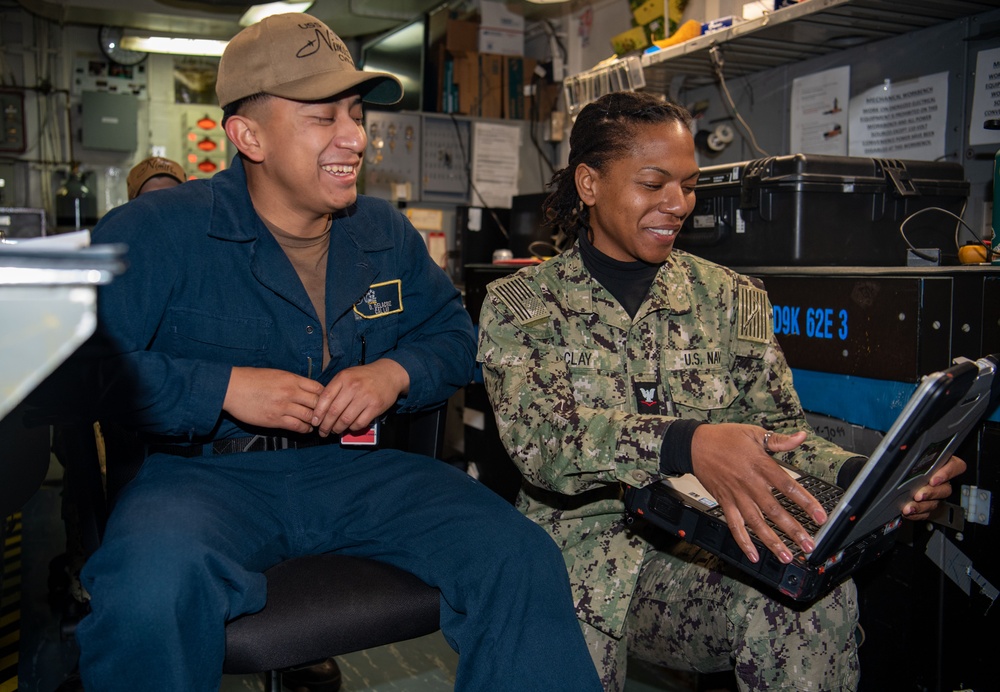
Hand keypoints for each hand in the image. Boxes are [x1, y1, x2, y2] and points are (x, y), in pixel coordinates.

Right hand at [223, 367, 324, 433]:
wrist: (232, 387)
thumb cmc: (252, 379)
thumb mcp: (276, 374)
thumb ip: (292, 381)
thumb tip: (306, 389)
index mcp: (291, 379)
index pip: (318, 388)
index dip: (325, 396)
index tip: (325, 401)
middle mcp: (290, 392)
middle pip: (317, 403)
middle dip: (323, 410)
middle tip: (325, 416)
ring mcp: (283, 406)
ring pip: (310, 416)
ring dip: (315, 421)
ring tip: (317, 424)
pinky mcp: (275, 420)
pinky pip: (297, 426)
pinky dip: (305, 429)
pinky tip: (306, 429)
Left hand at [311, 359, 409, 435]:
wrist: (388, 374)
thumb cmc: (364, 377)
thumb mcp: (347, 376)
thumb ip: (334, 389)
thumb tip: (320, 410)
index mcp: (343, 378)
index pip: (325, 398)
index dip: (318, 413)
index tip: (315, 422)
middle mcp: (353, 387)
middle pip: (334, 411)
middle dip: (326, 425)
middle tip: (323, 432)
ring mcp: (365, 397)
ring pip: (346, 420)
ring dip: (338, 428)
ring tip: (335, 430)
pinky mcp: (376, 406)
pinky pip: (360, 423)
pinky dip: (353, 428)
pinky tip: (350, 427)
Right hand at [691, 424, 822, 564]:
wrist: (695, 444)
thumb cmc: (724, 437)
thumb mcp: (754, 433)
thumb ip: (779, 440)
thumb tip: (801, 437)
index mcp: (760, 465)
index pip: (788, 487)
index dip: (806, 502)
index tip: (821, 516)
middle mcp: (749, 484)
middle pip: (774, 510)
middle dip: (793, 530)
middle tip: (808, 545)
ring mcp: (736, 495)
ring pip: (756, 523)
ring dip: (772, 541)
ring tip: (786, 556)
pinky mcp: (724, 502)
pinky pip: (734, 525)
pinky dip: (743, 542)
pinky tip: (753, 554)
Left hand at [901, 455, 965, 519]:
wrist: (899, 477)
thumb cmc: (909, 462)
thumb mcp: (913, 456)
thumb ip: (915, 453)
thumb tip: (907, 453)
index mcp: (943, 463)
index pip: (956, 466)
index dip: (947, 473)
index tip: (934, 479)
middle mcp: (942, 480)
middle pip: (945, 488)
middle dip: (930, 493)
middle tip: (918, 495)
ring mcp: (937, 494)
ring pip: (935, 502)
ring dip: (921, 506)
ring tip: (909, 507)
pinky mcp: (929, 504)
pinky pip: (927, 512)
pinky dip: (917, 513)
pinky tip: (908, 512)